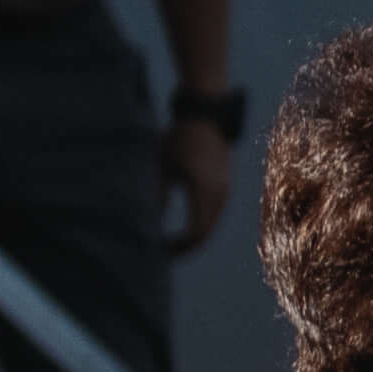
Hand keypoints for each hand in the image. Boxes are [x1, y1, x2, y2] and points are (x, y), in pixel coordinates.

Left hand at [160, 107, 235, 248]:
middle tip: (162, 254)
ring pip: (211, 226)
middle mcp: (219, 195)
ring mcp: (225, 192)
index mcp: (202, 191)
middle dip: (184, 247)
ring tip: (171, 243)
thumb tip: (147, 223)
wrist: (207, 118)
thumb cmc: (178, 139)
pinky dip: (200, 226)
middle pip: (205, 234)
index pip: (195, 233)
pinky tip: (184, 228)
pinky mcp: (224, 187)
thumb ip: (156, 196)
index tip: (158, 249)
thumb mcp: (161, 167)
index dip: (176, 246)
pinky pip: (214, 215)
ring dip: (193, 237)